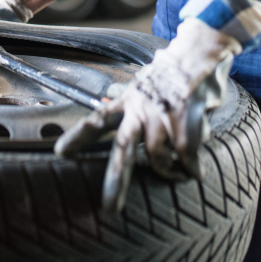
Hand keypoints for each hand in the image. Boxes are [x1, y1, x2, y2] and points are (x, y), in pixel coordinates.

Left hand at [55, 18, 240, 212]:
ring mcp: (162, 113)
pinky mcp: (185, 118)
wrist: (200, 52)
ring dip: (170, 172)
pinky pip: (187, 156)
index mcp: (129, 101)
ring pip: (159, 158)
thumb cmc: (173, 73)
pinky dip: (192, 167)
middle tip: (110, 209)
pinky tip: (195, 170)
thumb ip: (127, 101)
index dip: (79, 137)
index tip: (60, 153)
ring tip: (179, 173)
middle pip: (123, 147)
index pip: (98, 119)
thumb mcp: (143, 84)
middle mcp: (141, 108)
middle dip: (115, 180)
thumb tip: (105, 106)